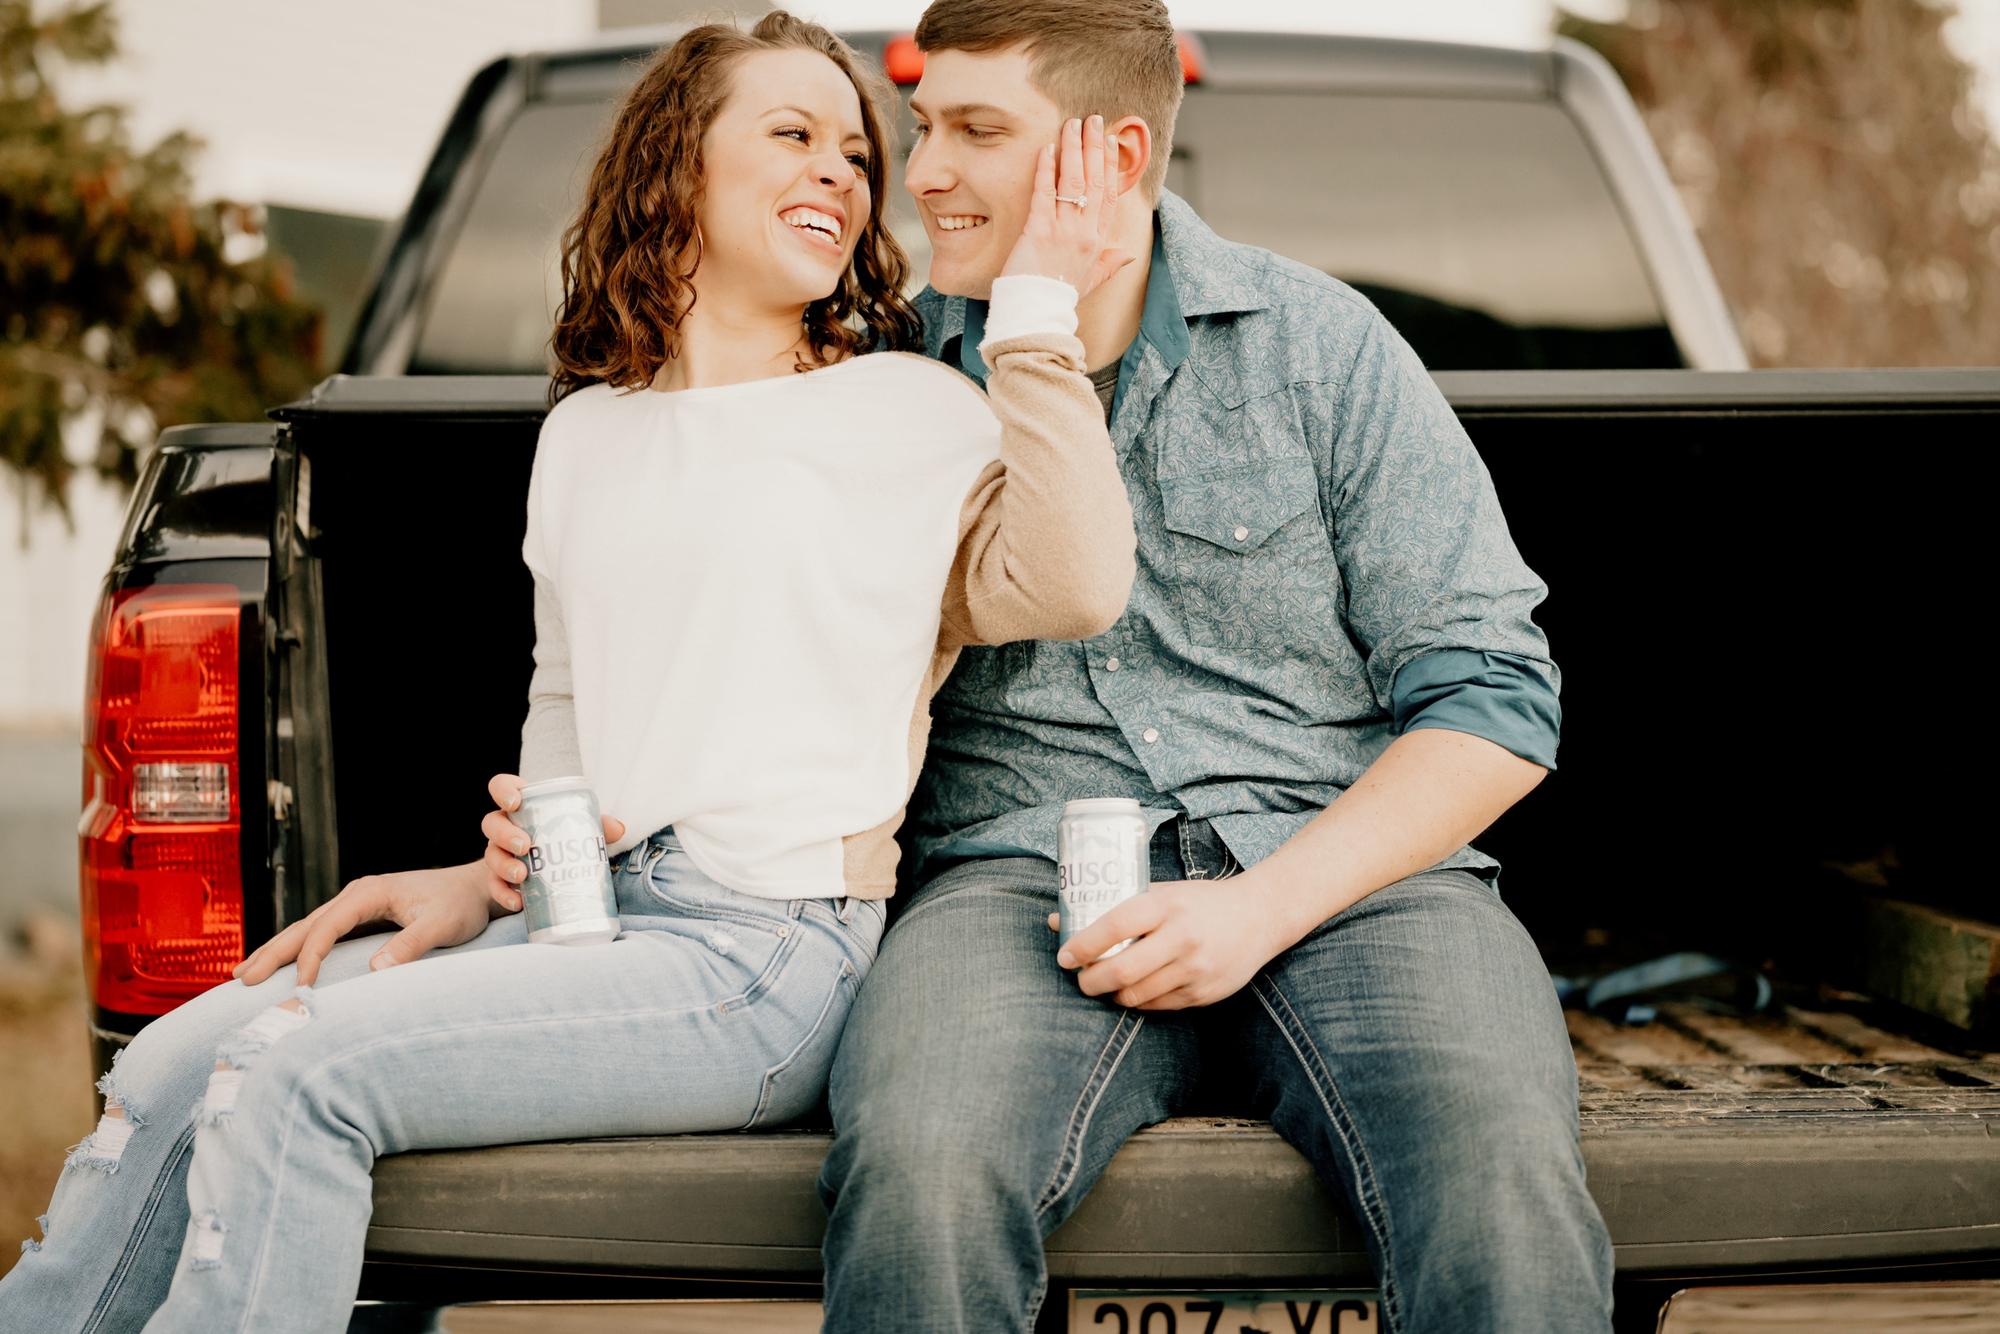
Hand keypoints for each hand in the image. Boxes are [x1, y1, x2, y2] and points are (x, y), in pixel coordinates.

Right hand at [234, 860, 496, 986]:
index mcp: (369, 893)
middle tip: (240, 980)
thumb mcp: (442, 925)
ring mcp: (357, 904)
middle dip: (272, 952)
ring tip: (243, 974)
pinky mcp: (363, 916)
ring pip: (307, 928)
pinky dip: (298, 949)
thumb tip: (375, 969)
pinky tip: (283, 965)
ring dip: (277, 951)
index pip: (327, 927)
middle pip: (304, 925)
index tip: (302, 987)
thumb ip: (411, 944)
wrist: (477, 889)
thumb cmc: (461, 905)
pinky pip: (322, 934)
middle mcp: (357, 895)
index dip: (310, 957)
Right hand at [478, 772, 625, 908]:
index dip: (503, 791)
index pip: (502, 787)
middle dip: (505, 834)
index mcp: (523, 807)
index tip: (515, 803)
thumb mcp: (578, 829)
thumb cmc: (561, 839)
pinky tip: (518, 902)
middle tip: (526, 847)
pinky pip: (494, 886)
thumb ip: (597, 825)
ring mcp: (498, 852)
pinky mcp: (498, 879)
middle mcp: (504, 827)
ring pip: (491, 855)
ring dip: (504, 865)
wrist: (545, 872)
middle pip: (492, 823)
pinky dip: (504, 895)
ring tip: (522, 876)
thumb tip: (619, 828)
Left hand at [1000, 114, 1133, 296]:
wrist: (1037, 316)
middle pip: (1095, 181)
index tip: (1111, 142)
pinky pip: (1044, 193)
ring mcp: (1062, 231)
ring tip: (1072, 124)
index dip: (1111, 166)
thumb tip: (1129, 254)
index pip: (1110, 195)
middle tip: (1093, 120)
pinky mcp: (1037, 231)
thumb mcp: (1091, 281)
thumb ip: (1110, 263)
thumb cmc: (1060, 298)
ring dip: (1073, 149)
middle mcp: (1085, 233)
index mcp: (1099, 242)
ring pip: (1072, 181)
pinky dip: (1045, 169)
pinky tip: (1047, 149)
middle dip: (1095, 147)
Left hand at [1048, 878, 1285, 1009]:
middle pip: (1122, 971)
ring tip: (1103, 985)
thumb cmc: (1200, 902)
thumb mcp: (1163, 893)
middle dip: (1091, 981)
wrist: (1260, 916)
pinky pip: (1158, 1006)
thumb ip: (1117, 907)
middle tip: (1080, 979)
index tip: (1065, 956)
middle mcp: (1182, 938)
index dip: (1083, 944)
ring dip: (1112, 995)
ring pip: (1137, 995)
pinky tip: (1133, 990)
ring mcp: (1195, 970)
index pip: (1115, 927)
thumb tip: (1058, 922)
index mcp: (1167, 906)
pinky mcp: (1204, 994)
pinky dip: (1138, 1001)